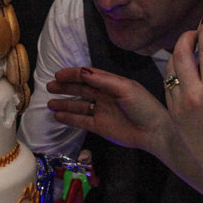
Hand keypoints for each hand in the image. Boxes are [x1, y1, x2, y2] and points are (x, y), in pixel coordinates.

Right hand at [47, 67, 173, 157]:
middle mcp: (104, 96)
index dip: (72, 74)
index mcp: (111, 83)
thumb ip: (103, 80)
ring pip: (78, 105)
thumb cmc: (143, 106)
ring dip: (65, 103)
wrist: (154, 131)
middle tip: (49, 86)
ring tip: (49, 103)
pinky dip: (69, 118)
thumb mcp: (124, 88)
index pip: (88, 76)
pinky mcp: (100, 127)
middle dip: (65, 87)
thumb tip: (82, 71)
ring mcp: (101, 112)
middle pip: (80, 89)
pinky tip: (58, 115)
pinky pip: (81, 121)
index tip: (58, 75)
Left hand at [165, 20, 202, 180]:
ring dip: (178, 52)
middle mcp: (194, 94)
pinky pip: (167, 83)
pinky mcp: (171, 112)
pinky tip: (183, 69)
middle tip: (195, 32)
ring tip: (189, 48)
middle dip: (187, 36)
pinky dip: (174, 71)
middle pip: (182, 52)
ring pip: (171, 66)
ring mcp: (179, 104)